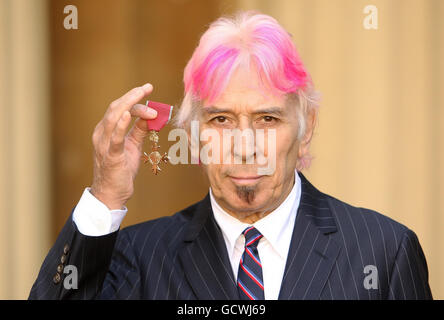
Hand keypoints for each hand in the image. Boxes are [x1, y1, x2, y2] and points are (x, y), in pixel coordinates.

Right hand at [90, 84, 157, 209]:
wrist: (112, 193)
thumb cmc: (121, 170)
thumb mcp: (133, 146)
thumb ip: (139, 131)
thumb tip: (150, 116)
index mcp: (106, 131)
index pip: (119, 109)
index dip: (133, 98)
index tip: (148, 89)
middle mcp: (101, 134)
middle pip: (115, 108)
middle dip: (131, 96)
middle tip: (147, 87)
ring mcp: (104, 145)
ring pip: (113, 118)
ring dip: (129, 105)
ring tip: (141, 94)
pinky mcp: (111, 156)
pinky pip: (114, 138)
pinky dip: (120, 125)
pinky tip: (127, 114)